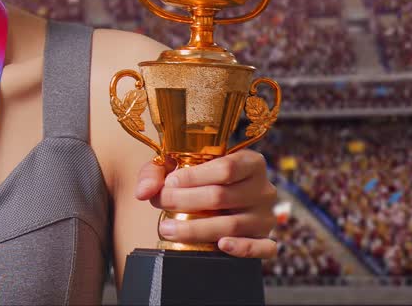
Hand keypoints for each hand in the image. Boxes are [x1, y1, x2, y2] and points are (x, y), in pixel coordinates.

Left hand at [133, 149, 278, 258]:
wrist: (222, 195)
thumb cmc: (200, 178)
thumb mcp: (179, 165)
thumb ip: (156, 172)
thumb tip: (143, 192)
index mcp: (250, 162)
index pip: (225, 168)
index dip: (193, 177)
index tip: (169, 183)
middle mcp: (263, 189)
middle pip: (222, 196)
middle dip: (184, 201)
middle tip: (159, 203)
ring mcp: (266, 216)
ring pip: (233, 225)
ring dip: (196, 229)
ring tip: (167, 229)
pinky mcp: (267, 239)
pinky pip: (263, 248)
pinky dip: (243, 249)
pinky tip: (221, 245)